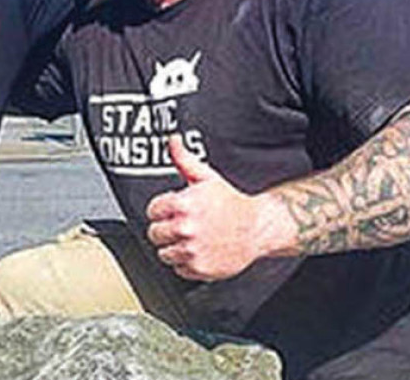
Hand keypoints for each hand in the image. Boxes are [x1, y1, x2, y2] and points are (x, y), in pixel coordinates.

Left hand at [145, 136, 271, 280]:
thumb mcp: (207, 177)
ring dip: (174, 246)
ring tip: (191, 238)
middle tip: (182, 224)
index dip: (162, 209)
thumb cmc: (231, 203)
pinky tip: (198, 250)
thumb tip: (173, 140)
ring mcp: (192, 250)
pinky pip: (178, 268)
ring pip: (164, 253)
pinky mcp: (199, 268)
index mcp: (184, 204)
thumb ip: (184, 160)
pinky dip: (185, 262)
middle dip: (165, 228)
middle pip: (154, 233)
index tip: (173, 209)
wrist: (256, 228)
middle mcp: (185, 228)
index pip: (152, 211)